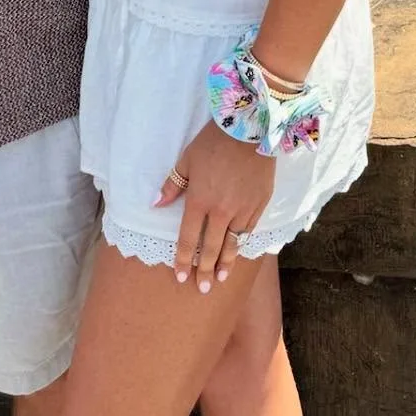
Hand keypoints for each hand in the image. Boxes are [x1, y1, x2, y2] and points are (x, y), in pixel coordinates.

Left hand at [153, 119, 274, 292]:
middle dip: (206, 270)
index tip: (182, 276)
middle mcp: (222, 211)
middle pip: (212, 248)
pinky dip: (242, 243)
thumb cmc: (214, 141)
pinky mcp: (260, 203)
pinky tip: (239, 251)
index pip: (189, 239)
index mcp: (200, 200)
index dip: (184, 259)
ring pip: (233, 243)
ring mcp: (243, 209)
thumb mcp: (187, 159)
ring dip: (226, 263)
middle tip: (203, 288)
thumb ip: (172, 184)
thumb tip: (155, 204)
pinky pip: (249, 230)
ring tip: (222, 278)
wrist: (251, 127)